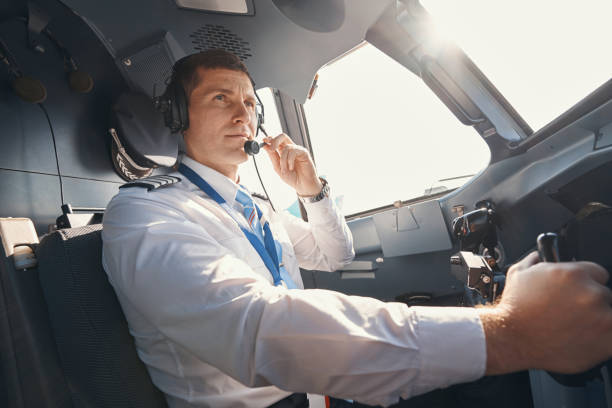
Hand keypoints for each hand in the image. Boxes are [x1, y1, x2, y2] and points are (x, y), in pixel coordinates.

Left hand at [263, 133, 322, 195]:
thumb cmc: (292, 177)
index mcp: (282, 152)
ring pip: (286, 146)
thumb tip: (265, 146)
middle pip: (282, 136)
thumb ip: (272, 156)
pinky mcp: (303, 152)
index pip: (276, 141)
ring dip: (283, 159)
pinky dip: (290, 160)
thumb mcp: (278, 168)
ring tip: (285, 169)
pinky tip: (291, 168)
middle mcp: (290, 149)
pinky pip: (293, 151)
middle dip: (275, 141)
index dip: (269, 139)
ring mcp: (297, 150)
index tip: (264, 141)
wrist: (302, 185)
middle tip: (272, 149)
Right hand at [479, 252, 611, 374]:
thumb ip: (535, 261)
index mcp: (574, 274)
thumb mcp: (518, 274)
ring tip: (574, 327)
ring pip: (610, 316)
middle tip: (570, 312)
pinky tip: (583, 339)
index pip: (598, 273)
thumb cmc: (514, 309)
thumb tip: (539, 255)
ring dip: (597, 320)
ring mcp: (601, 318)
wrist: (512, 339)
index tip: (577, 293)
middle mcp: (591, 293)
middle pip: (604, 295)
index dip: (585, 283)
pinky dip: (602, 339)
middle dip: (589, 303)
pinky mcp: (606, 341)